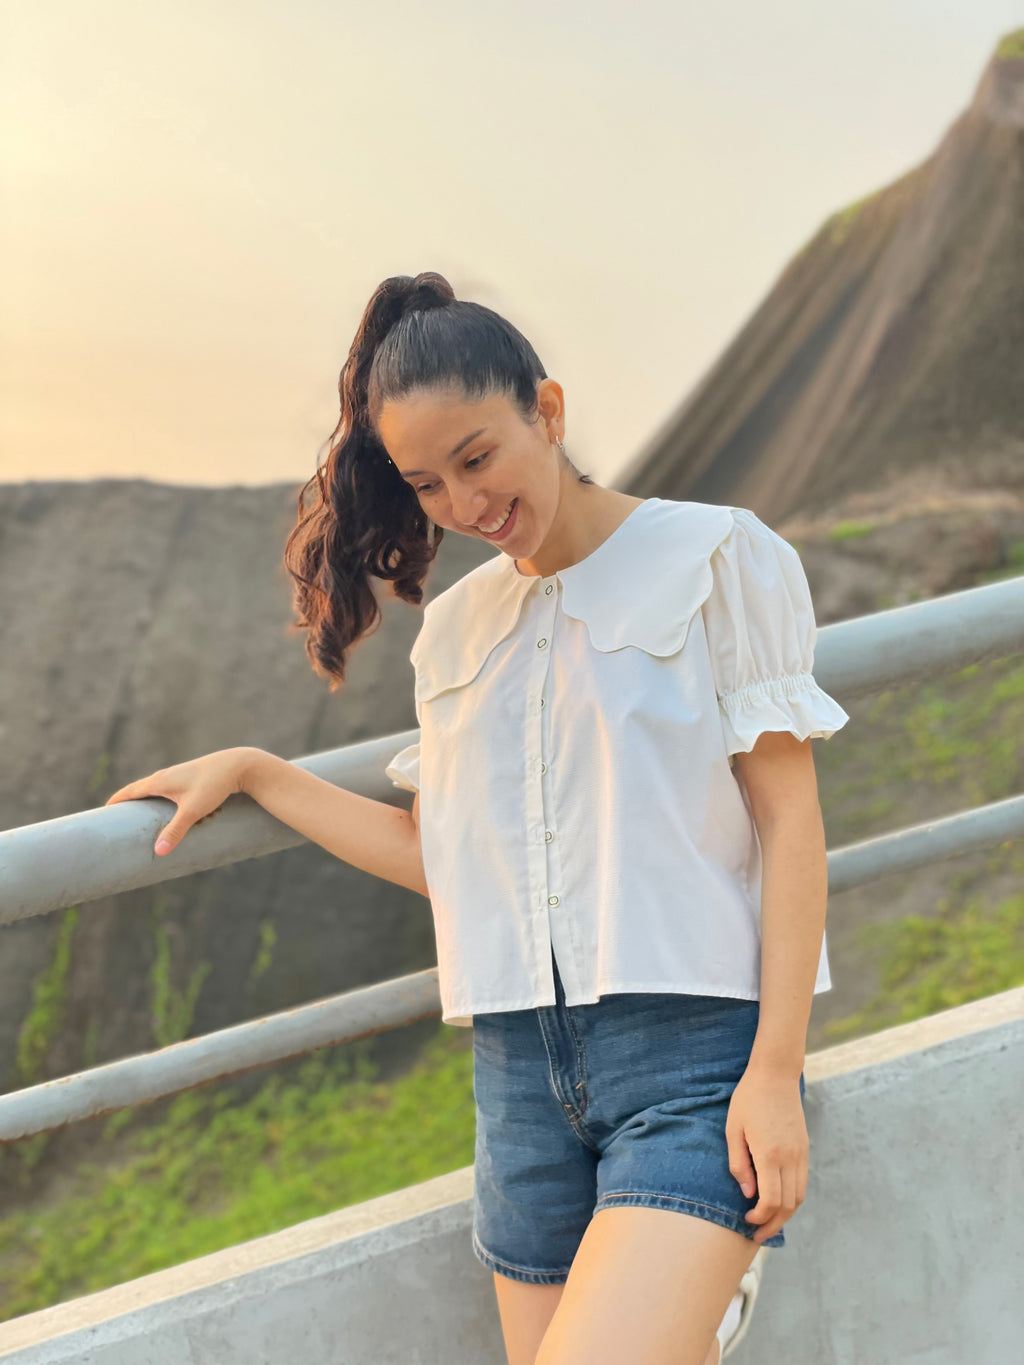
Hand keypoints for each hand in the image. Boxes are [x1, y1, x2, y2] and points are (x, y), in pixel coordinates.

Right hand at [104, 748, 252, 855]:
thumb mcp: (193, 811)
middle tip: (115, 820)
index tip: (101, 814)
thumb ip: (175, 831)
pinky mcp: (189, 778)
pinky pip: (166, 789)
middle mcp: (165, 776)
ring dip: (142, 801)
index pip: (129, 792)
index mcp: (159, 781)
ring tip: (136, 818)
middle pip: (138, 790)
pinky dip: (157, 799)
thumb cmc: (214, 785)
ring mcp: (177, 775)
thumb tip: (158, 852)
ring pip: (153, 789)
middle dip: (126, 804)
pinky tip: (164, 809)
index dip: (115, 803)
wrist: (238, 765)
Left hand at [725, 1064, 807, 1244]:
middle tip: (756, 1235)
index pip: (770, 1201)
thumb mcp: (733, 1129)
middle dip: (772, 1225)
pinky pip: (802, 1182)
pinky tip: (778, 1201)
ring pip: (799, 1197)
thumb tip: (748, 1194)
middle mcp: (790, 1157)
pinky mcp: (805, 1148)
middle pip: (788, 1205)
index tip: (746, 1221)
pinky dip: (792, 1198)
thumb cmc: (748, 1099)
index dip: (760, 1218)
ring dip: (785, 1215)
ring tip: (767, 1222)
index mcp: (770, 1154)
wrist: (775, 1074)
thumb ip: (739, 1164)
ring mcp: (801, 1153)